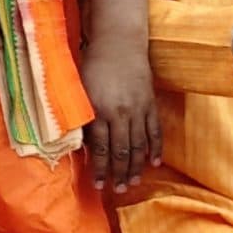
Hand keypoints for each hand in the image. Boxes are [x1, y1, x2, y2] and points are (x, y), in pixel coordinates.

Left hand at [79, 36, 161, 192]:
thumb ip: (79, 117)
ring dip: (136, 167)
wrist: (118, 42)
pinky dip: (155, 148)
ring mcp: (139, 109)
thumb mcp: (79, 91)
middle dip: (119, 173)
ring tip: (133, 183)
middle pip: (121, 151)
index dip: (99, 168)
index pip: (100, 148)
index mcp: (99, 110)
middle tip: (117, 190)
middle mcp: (120, 113)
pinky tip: (154, 163)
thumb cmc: (92, 66)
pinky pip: (155, 131)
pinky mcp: (151, 103)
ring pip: (139, 145)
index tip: (97, 185)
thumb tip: (77, 145)